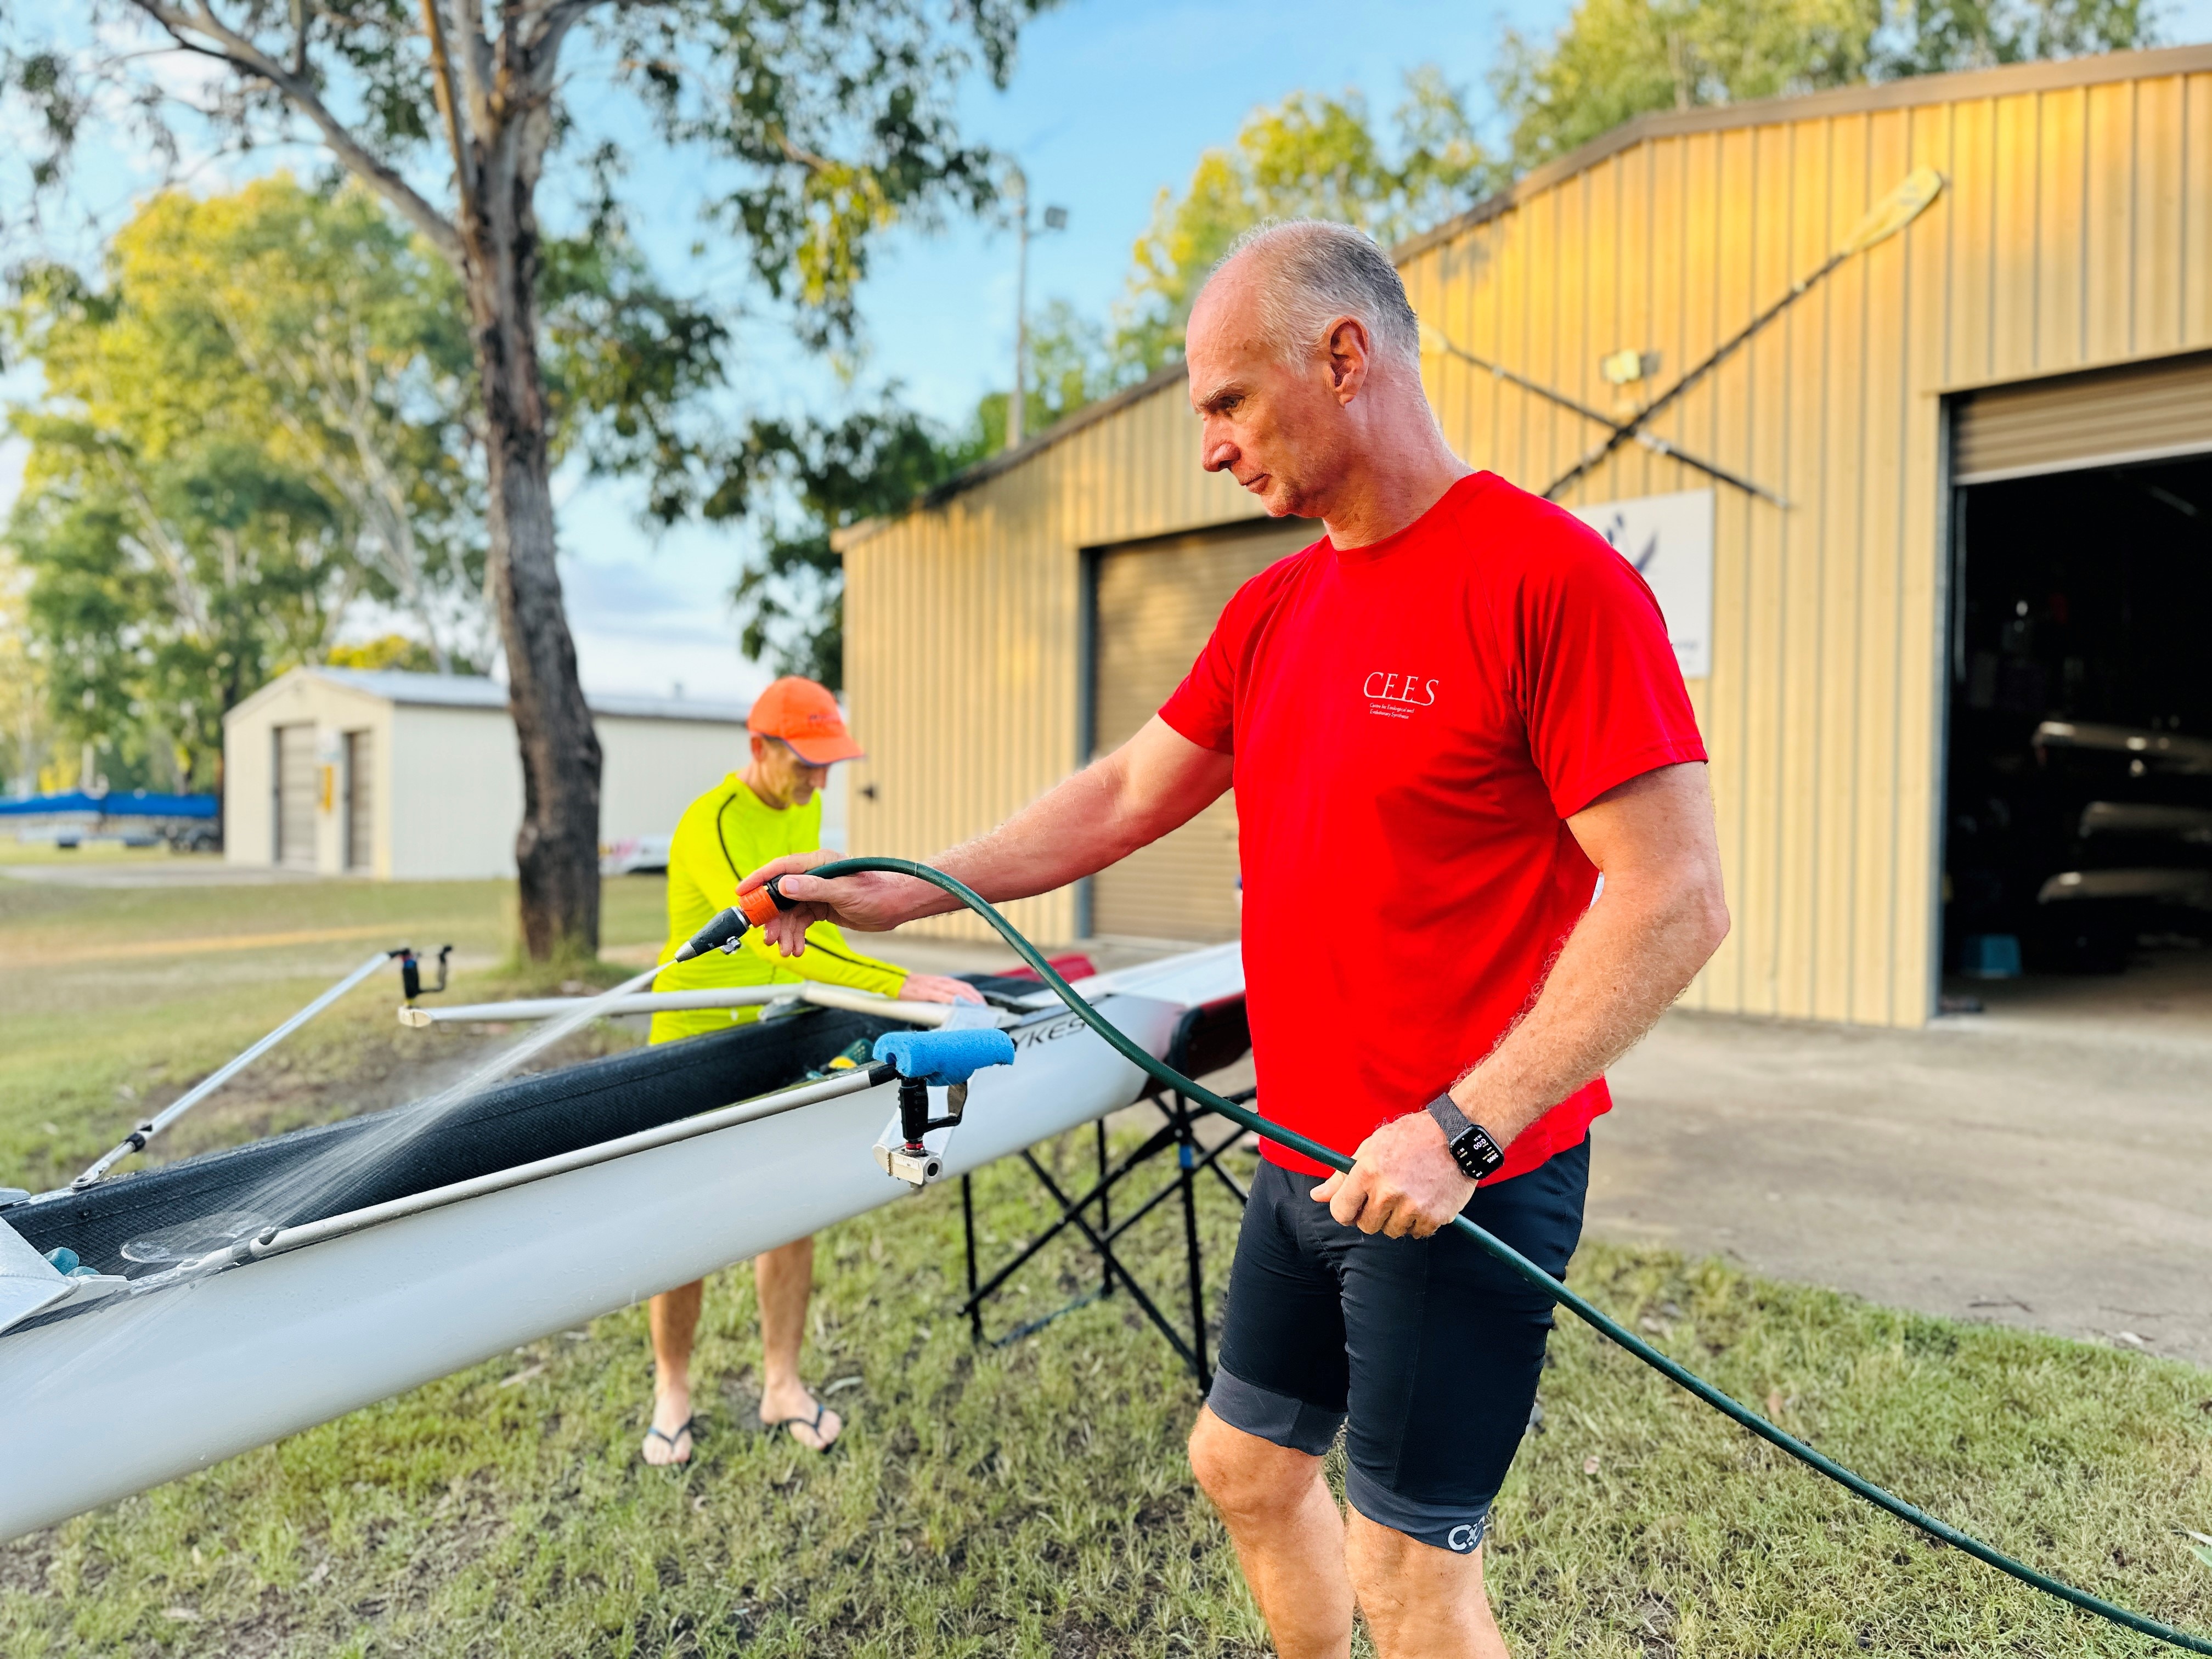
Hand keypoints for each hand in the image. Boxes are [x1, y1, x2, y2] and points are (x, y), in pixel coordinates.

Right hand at [738, 853, 937, 956]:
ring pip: (789, 913)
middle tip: (766, 937)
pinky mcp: (821, 907)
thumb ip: (813, 888)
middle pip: (780, 895)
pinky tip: (797, 948)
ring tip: (786, 950)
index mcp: (816, 863)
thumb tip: (784, 885)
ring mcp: (816, 892)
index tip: (741, 893)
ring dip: (784, 932)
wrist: (897, 905)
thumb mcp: (844, 891)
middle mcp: (813, 876)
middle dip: (771, 918)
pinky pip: (800, 922)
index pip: (779, 869)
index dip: (758, 880)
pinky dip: (796, 936)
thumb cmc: (876, 891)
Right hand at [898, 973, 983, 1004]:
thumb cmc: (913, 988)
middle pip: (963, 988)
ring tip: (975, 1008)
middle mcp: (941, 982)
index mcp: (943, 981)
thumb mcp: (931, 988)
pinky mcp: (926, 992)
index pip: (963, 986)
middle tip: (982, 1008)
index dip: (974, 994)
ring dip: (967, 999)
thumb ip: (942, 994)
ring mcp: (934, 986)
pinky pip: (941, 995)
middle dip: (974, 998)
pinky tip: (957, 1004)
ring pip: (955, 991)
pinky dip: (951, 999)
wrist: (897, 983)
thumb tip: (953, 1005)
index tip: (981, 1003)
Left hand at [1310, 1110, 1476, 1238]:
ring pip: (1392, 1231)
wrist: (1456, 1135)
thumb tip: (1317, 1196)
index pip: (1341, 1211)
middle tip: (1387, 1195)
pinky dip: (1419, 1221)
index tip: (1354, 1207)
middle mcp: (1388, 1192)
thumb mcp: (1371, 1147)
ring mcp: (1412, 1206)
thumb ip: (1343, 1175)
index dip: (1345, 1211)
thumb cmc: (1411, 1137)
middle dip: (1372, 1214)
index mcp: (1367, 1172)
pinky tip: (1425, 1199)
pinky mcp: (1434, 1217)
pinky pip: (1417, 1233)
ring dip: (1397, 1218)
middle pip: (1366, 1225)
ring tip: (1409, 1194)